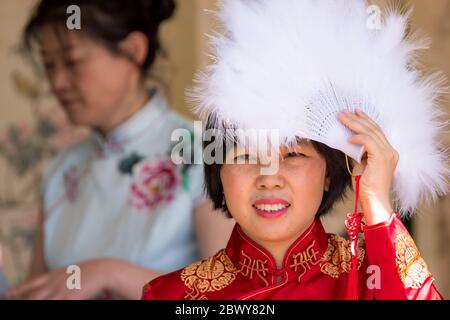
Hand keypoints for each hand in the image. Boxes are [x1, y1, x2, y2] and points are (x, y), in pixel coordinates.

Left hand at [5, 259, 110, 299]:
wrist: (101, 271)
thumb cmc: (87, 272)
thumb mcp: (69, 272)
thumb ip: (58, 279)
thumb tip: (50, 285)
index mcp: (53, 275)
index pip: (31, 283)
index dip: (18, 289)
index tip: (7, 293)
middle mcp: (54, 283)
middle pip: (33, 296)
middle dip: (24, 301)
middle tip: (16, 303)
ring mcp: (61, 292)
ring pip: (42, 302)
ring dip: (35, 303)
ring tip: (31, 304)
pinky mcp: (70, 299)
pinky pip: (57, 305)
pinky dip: (53, 305)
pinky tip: (56, 303)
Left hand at [338, 109, 398, 224]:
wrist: (374, 200)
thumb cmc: (367, 187)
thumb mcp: (363, 166)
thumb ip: (360, 154)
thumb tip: (348, 142)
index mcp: (388, 152)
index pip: (376, 131)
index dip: (366, 120)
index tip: (355, 112)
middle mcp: (391, 151)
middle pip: (374, 129)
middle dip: (358, 118)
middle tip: (344, 112)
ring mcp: (388, 154)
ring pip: (370, 132)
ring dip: (354, 124)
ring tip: (341, 118)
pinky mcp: (382, 158)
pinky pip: (369, 142)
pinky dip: (358, 138)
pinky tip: (348, 138)